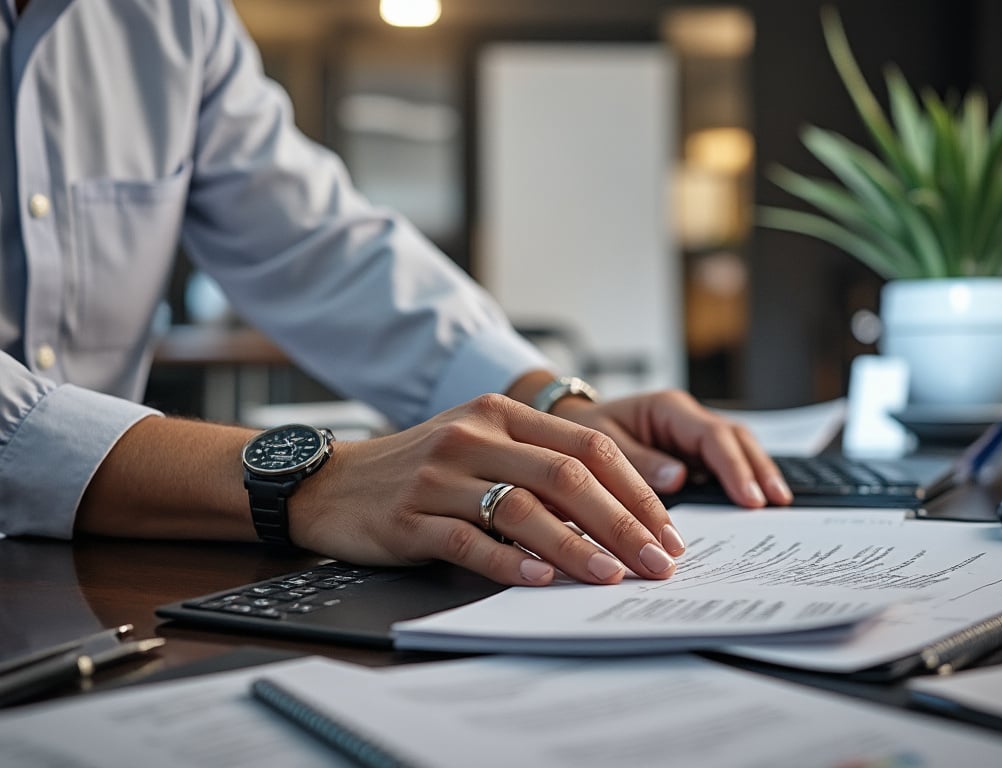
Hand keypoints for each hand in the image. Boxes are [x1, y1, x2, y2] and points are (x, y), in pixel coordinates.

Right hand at [288, 394, 684, 587]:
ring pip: (522, 509)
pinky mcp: (409, 516)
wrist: (334, 481)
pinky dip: (509, 562)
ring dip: (576, 547)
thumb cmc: (420, 469)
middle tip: (656, 562)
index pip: (587, 447)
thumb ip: (537, 465)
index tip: (666, 531)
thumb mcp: (479, 446)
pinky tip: (539, 580)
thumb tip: (615, 513)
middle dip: (622, 523)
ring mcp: (439, 476)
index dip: (635, 490)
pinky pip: (468, 541)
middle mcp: (472, 435)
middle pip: (566, 477)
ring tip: (611, 575)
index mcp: (500, 413)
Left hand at [550, 389, 792, 507]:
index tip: (750, 498)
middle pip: (735, 438)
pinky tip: (755, 501)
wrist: (571, 427)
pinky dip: (740, 480)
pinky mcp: (691, 452)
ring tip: (778, 503)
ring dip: (757, 473)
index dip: (734, 467)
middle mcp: (685, 417)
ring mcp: (691, 434)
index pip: (712, 436)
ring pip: (736, 448)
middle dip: (758, 469)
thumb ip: (638, 461)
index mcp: (666, 408)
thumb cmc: (581, 432)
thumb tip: (678, 478)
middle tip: (776, 502)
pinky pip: (722, 463)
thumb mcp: (600, 443)